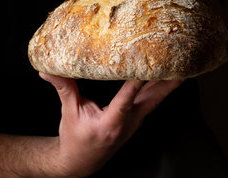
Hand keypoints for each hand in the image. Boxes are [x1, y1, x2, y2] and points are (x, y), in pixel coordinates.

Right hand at [40, 73, 181, 176]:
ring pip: (155, 100)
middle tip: (180, 64)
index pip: (126, 99)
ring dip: (168, 84)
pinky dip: (160, 88)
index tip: (148, 68)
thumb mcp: (68, 112)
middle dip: (166, 82)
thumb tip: (45, 70)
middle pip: (152, 100)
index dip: (137, 83)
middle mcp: (128, 123)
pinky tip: (166, 77)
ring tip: (181, 66)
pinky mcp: (137, 120)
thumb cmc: (75, 137)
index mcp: (110, 122)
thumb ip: (63, 88)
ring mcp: (135, 122)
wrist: (82, 162)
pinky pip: (152, 101)